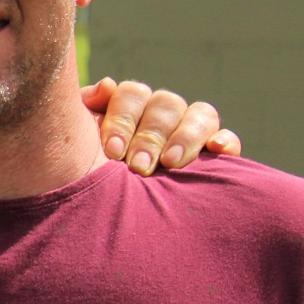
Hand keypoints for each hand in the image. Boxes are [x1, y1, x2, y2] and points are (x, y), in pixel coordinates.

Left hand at [82, 78, 242, 174]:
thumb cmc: (82, 176)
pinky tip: (217, 150)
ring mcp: (190, 133)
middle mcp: (160, 115)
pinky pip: (227, 139)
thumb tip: (108, 85)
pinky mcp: (214, 156)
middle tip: (138, 167)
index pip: (132, 94)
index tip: (112, 152)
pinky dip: (226, 140)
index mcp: (128, 108)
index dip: (122, 118)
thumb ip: (86, 108)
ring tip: (171, 163)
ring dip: (185, 137)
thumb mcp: (76, 143)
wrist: (99, 219)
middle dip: (150, 136)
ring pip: (200, 114)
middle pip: (166, 104)